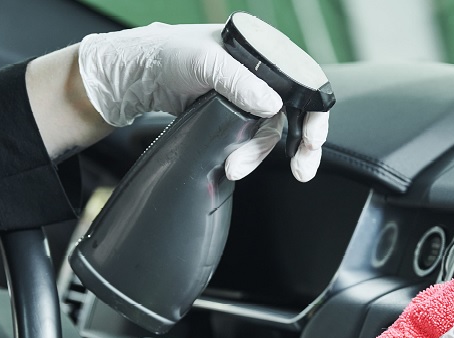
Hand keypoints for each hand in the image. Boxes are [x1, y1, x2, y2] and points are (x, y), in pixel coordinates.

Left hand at [78, 22, 327, 180]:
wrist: (138, 74)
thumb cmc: (168, 54)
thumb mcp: (204, 62)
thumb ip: (239, 82)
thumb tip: (272, 107)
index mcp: (263, 50)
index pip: (305, 81)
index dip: (315, 112)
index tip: (313, 139)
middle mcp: (261, 73)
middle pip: (295, 112)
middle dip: (301, 144)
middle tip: (301, 170)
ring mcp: (248, 96)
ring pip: (270, 132)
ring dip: (258, 154)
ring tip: (235, 167)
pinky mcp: (233, 116)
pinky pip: (251, 138)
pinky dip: (247, 155)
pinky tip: (235, 164)